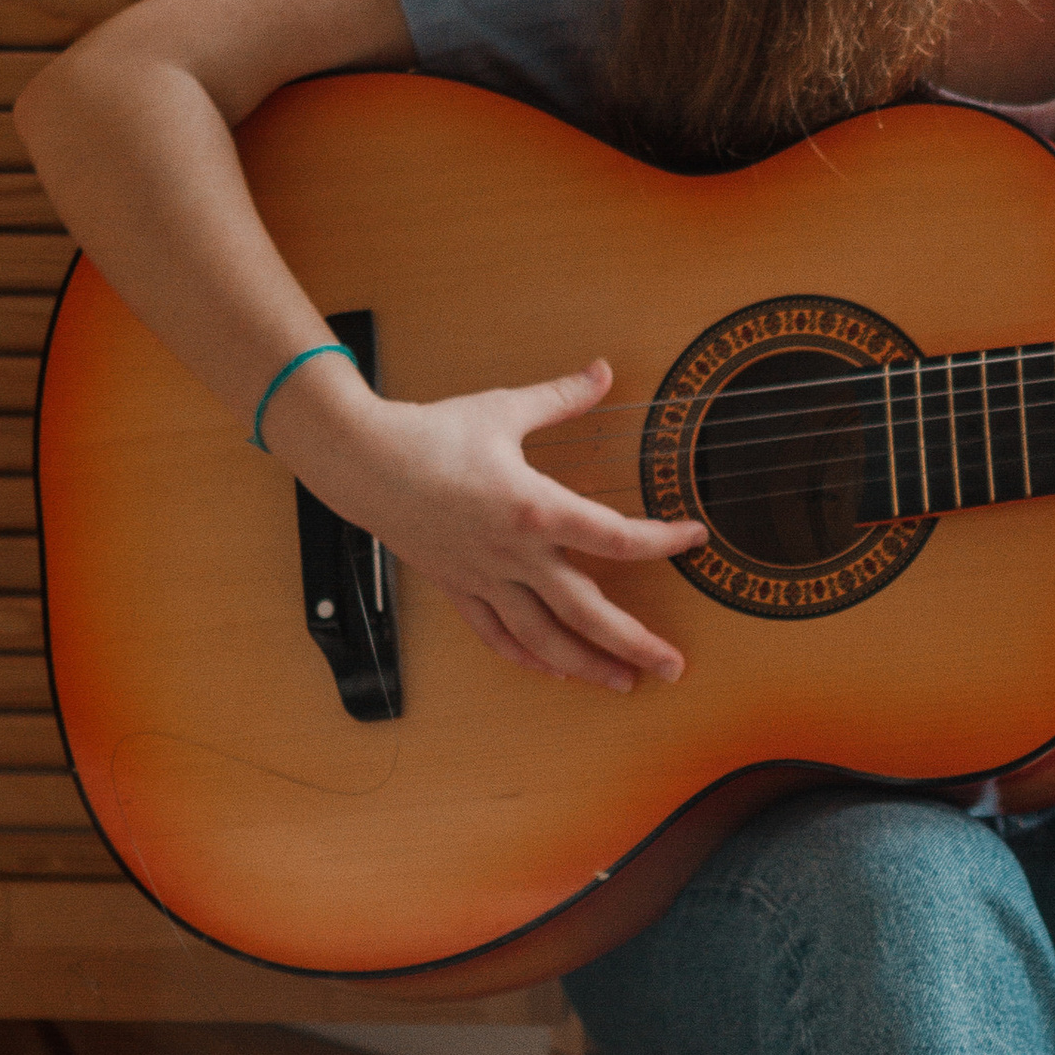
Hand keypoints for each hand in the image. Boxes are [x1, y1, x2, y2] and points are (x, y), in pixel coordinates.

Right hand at [268, 352, 706, 690]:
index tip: (694, 539)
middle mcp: (514, 554)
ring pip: (544, 637)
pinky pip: (498, 635)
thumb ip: (562, 397)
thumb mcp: (504, 409)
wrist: (360, 461)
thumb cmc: (431, 433)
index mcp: (534, 508)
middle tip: (674, 667)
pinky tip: (555, 671)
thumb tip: (604, 371)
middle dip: (634, 642)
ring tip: (623, 683)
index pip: (615, 536)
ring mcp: (484, 578)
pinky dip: (529, 657)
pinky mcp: (458, 588)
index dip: (662, 541)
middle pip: (587, 610)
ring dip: (587, 665)